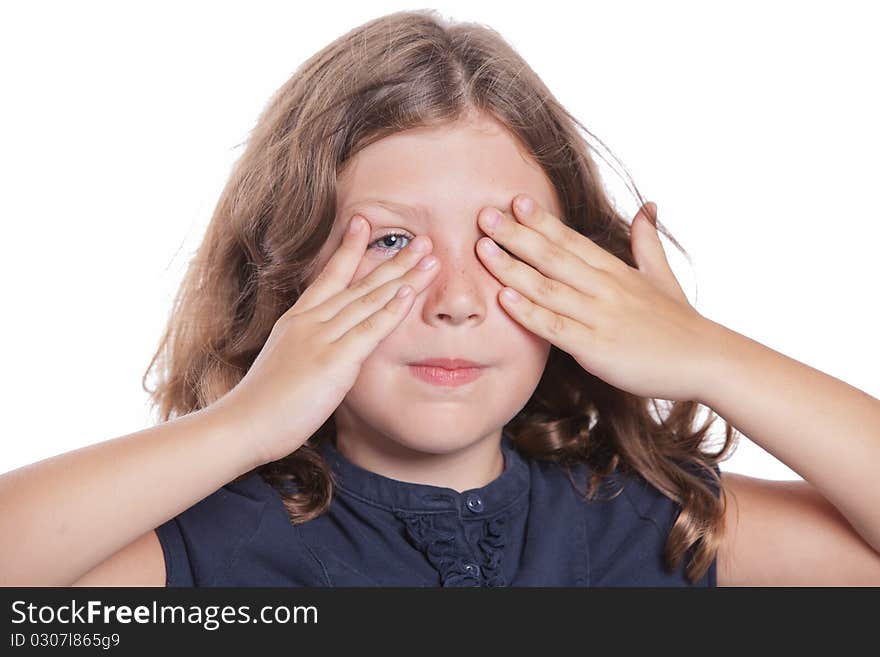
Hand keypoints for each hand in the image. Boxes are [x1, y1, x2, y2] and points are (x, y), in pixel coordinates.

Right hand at [212, 214, 441, 464]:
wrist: (243, 424)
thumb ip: (309, 349)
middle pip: (359, 282)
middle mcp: (310, 321)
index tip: (364, 223)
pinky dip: (390, 310)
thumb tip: (329, 349)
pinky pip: (368, 330)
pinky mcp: (333, 361)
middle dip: (394, 259)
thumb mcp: (285, 363)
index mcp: (297, 319)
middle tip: (422, 239)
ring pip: (369, 299)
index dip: (350, 248)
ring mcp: (321, 338)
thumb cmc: (263, 404)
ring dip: (403, 276)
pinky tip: (409, 292)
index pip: (329, 275)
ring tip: (430, 256)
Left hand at [475, 194, 713, 402]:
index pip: (571, 239)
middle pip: (552, 256)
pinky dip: (528, 312)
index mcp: (615, 271)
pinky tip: (503, 299)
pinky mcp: (596, 347)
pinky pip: (555, 327)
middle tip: (483, 215)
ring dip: (512, 268)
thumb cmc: (680, 322)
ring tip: (482, 250)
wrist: (706, 360)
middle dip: (515, 235)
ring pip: (547, 288)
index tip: (514, 201)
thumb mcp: (663, 276)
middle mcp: (604, 287)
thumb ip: (647, 242)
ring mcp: (599, 316)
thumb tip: (648, 206)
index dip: (541, 220)